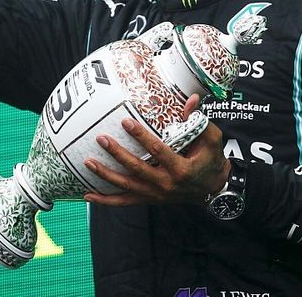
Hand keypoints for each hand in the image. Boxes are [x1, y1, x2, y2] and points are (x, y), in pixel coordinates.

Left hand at [83, 94, 230, 205]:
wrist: (213, 188)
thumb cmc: (211, 159)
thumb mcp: (211, 139)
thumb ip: (198, 120)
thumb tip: (191, 99)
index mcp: (181, 168)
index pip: (158, 151)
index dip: (141, 136)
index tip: (126, 121)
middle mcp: (166, 184)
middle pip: (137, 169)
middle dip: (117, 154)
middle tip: (101, 138)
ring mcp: (156, 194)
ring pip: (126, 187)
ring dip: (106, 175)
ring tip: (88, 162)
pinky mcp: (149, 199)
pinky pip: (124, 202)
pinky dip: (105, 200)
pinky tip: (88, 194)